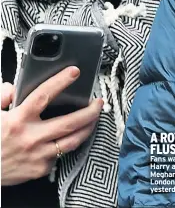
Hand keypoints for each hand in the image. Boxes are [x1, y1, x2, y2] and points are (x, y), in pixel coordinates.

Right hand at [1, 67, 102, 185]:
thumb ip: (2, 95)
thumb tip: (14, 88)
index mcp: (18, 119)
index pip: (43, 95)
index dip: (60, 82)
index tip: (75, 72)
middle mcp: (31, 137)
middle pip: (69, 122)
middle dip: (89, 111)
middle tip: (99, 102)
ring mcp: (38, 155)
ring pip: (72, 141)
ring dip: (87, 128)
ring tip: (95, 118)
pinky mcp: (40, 169)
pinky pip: (59, 155)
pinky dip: (66, 145)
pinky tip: (72, 137)